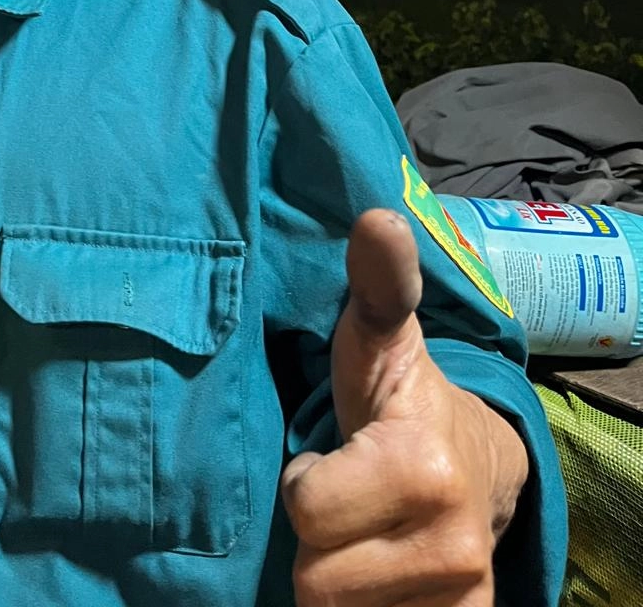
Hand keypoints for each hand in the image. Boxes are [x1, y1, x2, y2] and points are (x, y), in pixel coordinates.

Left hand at [282, 209, 528, 606]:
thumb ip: (375, 285)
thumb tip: (378, 218)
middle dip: (317, 537)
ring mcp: (459, 597)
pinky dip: (361, 606)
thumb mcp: (379, 340)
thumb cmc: (403, 399)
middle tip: (344, 497)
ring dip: (336, 575)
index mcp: (422, 469)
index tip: (331, 458)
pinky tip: (377, 570)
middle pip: (314, 578)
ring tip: (361, 530)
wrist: (480, 468)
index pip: (306, 509)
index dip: (305, 483)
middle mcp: (451, 547)